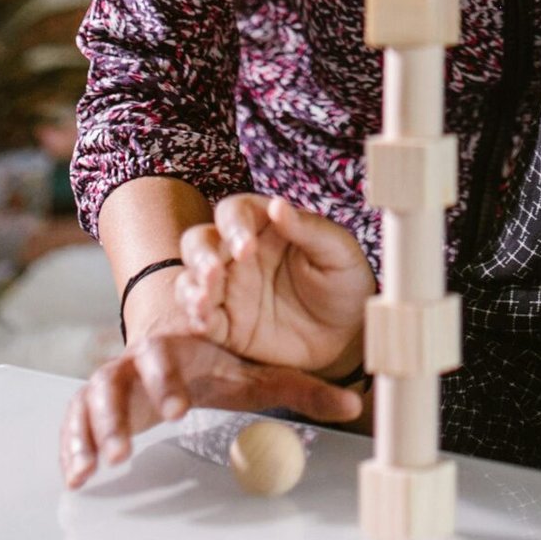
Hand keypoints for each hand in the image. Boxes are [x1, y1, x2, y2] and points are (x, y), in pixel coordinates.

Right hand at [60, 333, 363, 488]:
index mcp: (176, 346)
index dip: (168, 380)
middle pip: (117, 378)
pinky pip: (74, 423)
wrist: (176, 357)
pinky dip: (72, 446)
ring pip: (90, 401)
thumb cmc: (218, 367)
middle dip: (121, 414)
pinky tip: (77, 477)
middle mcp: (136, 361)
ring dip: (93, 433)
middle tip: (130, 451)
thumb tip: (354, 404)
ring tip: (101, 467)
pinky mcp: (92, 408)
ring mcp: (111, 383)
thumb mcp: (258, 378)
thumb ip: (303, 390)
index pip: (165, 354)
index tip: (179, 410)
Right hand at [174, 195, 374, 374]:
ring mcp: (229, 290)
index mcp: (264, 226)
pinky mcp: (226, 325)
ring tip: (204, 299)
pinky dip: (194, 318)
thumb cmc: (345, 283)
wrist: (349, 335)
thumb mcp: (339, 252)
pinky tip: (204, 321)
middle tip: (214, 271)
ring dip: (190, 286)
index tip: (246, 247)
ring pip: (190, 279)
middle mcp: (238, 255)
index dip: (233, 225)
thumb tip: (278, 204)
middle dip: (200, 255)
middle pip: (199, 242)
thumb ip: (309, 229)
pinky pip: (199, 318)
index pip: (234, 212)